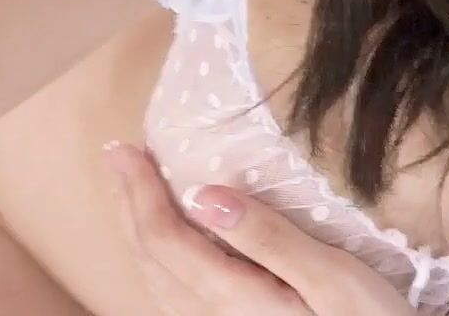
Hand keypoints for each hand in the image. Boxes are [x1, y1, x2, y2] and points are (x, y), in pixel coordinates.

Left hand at [103, 141, 412, 314]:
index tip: (124, 148)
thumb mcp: (332, 276)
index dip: (139, 192)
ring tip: (132, 192)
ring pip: (158, 283)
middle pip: (151, 261)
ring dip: (139, 232)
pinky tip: (173, 245)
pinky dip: (162, 258)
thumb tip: (204, 195)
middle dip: (129, 206)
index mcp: (235, 299)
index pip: (166, 240)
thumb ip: (268, 238)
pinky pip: (177, 295)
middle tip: (116, 156)